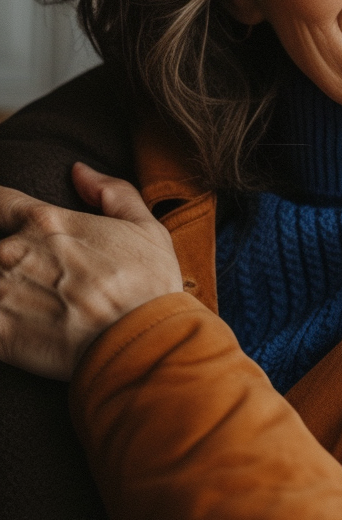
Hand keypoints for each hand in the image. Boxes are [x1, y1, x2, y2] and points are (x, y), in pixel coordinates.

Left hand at [0, 165, 182, 379]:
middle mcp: (13, 251)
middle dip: (9, 262)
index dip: (2, 213)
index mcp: (44, 221)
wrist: (143, 347)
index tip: (11, 228)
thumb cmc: (149, 288)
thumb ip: (112, 192)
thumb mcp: (146, 227)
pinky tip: (19, 329)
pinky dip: (1, 322)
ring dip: (4, 291)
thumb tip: (80, 172)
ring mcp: (0, 292)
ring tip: (30, 306)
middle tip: (40, 280)